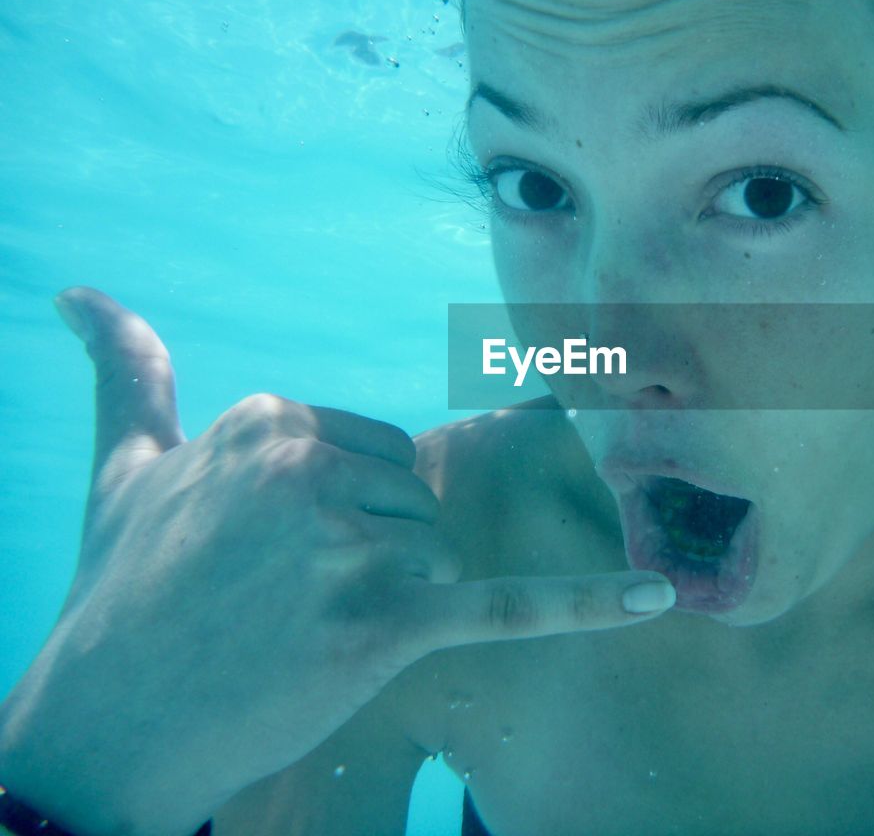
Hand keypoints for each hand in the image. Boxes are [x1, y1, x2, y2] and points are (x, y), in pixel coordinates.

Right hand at [0, 288, 673, 835]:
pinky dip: (585, 604)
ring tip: (302, 631)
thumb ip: (127, 371)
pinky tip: (655, 597)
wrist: (105, 721)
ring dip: (389, 604)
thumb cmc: (121, 592)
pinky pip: (502, 606)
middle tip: (285, 599)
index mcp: (274, 418)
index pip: (381, 452)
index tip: (270, 552)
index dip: (341, 512)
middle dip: (370, 554)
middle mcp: (311, 469)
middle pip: (418, 502)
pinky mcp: (384, 624)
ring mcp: (348, 547)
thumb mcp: (125, 469)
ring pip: (441, 558)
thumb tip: (78, 292)